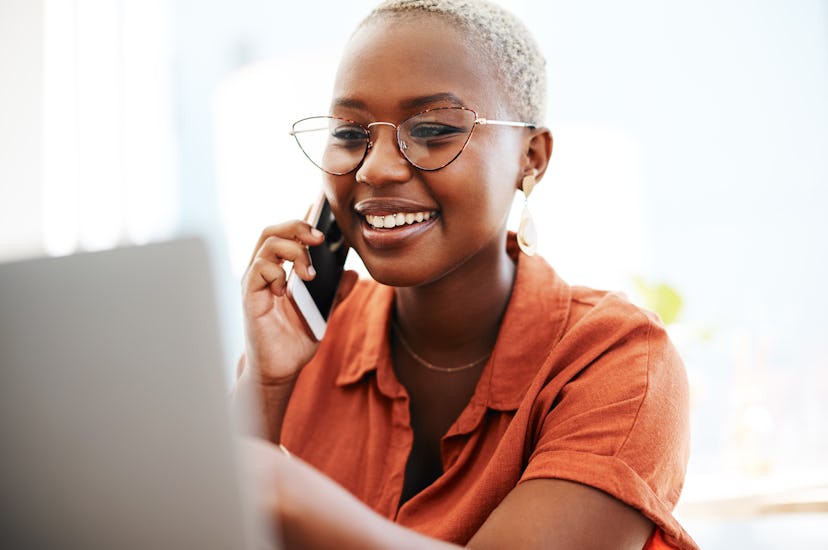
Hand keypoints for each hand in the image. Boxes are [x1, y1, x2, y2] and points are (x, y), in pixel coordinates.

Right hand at [240, 221, 356, 382]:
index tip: (320, 208)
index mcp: (281, 270)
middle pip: (274, 230)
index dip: (302, 218)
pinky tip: (287, 288)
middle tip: (320, 237)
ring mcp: (255, 282)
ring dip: (293, 250)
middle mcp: (264, 271)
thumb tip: (354, 274)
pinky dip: (277, 272)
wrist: (280, 370)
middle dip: (298, 226)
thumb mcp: (323, 313)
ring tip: (309, 271)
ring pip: (267, 243)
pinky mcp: (250, 296)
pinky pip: (259, 269)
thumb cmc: (295, 340)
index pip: (288, 234)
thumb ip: (336, 293)